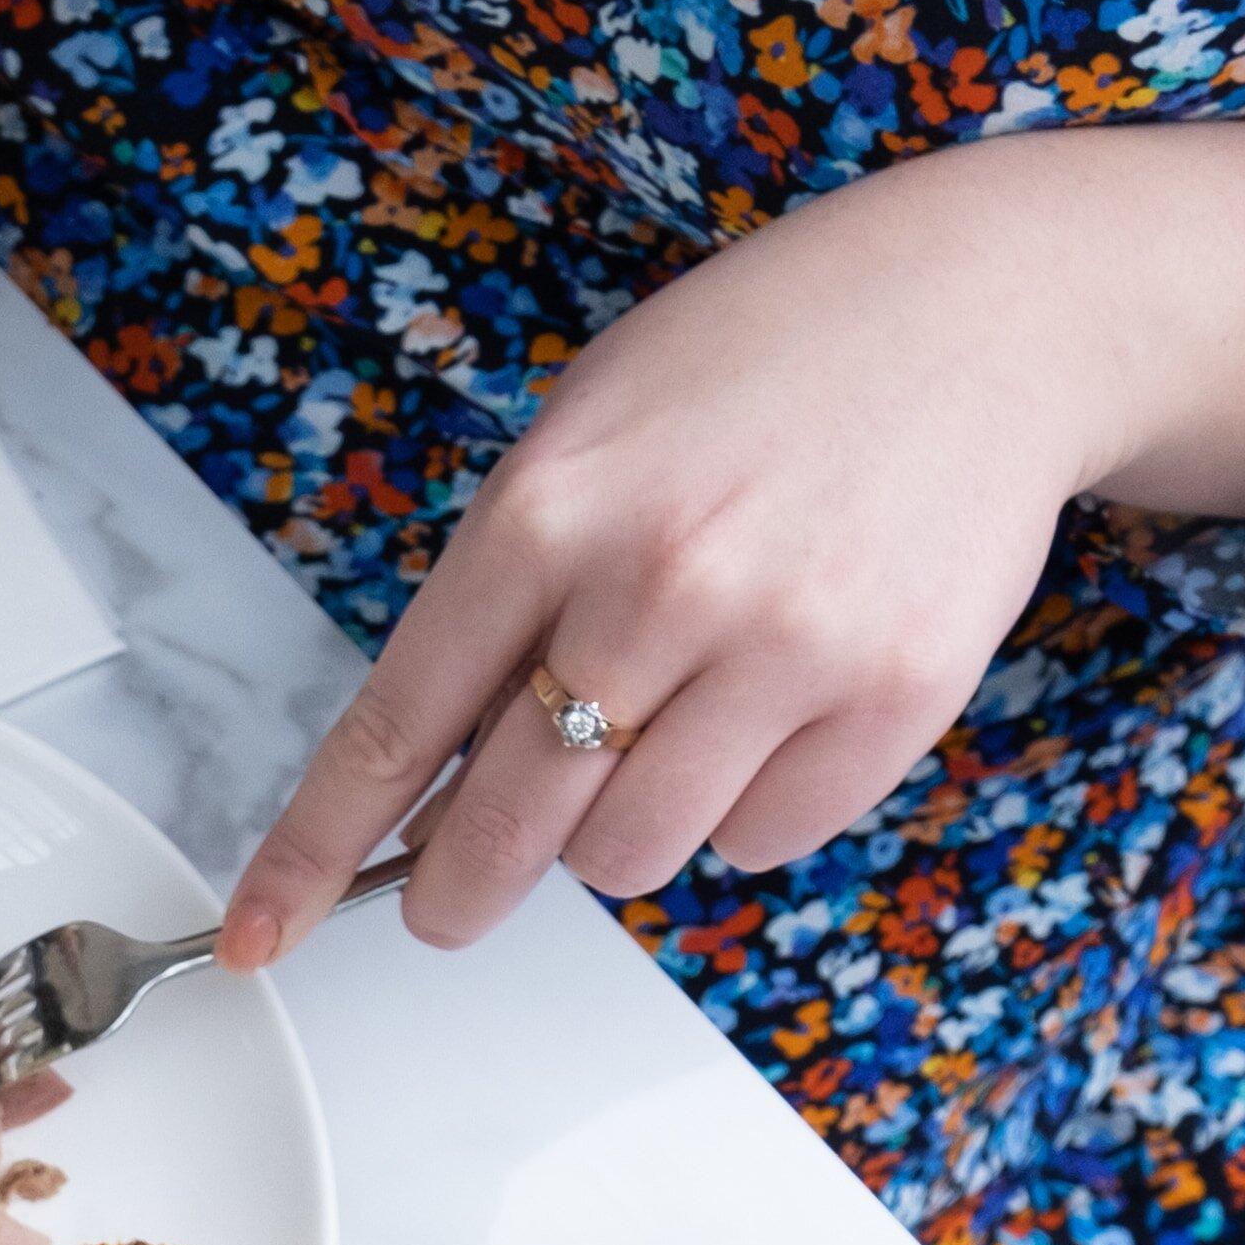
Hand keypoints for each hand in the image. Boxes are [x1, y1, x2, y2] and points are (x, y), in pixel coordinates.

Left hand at [220, 117, 1244, 965]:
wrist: (985, 308)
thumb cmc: (761, 368)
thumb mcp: (587, 434)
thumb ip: (503, 595)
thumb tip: (427, 775)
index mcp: (547, 512)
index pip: (393, 727)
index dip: (313, 853)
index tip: (259, 935)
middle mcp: (655, 586)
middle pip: (505, 826)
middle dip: (460, 886)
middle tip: (455, 894)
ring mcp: (782, 646)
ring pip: (632, 855)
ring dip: (619, 831)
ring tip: (664, 728)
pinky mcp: (892, 694)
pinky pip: (763, 840)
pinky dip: (746, 810)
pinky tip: (772, 710)